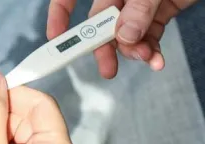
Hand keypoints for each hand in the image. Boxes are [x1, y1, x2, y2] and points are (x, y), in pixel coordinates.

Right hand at [47, 0, 197, 77]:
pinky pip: (147, 38)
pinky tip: (156, 59)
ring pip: (125, 36)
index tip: (55, 39)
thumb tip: (122, 36)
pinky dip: (151, 51)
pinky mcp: (156, 15)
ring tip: (148, 57)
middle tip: (107, 69)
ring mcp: (138, 6)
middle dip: (105, 48)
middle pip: (100, 24)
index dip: (59, 15)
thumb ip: (138, 8)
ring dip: (134, 52)